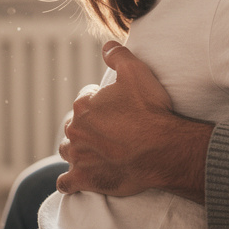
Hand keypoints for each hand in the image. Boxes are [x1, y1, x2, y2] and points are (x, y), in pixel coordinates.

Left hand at [56, 41, 211, 203]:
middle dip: (86, 126)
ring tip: (92, 151)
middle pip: (74, 126)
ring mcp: (78, 158)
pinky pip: (66, 183)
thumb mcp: (136, 72)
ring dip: (76, 150)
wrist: (162, 149)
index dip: (98, 101)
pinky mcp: (85, 180)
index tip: (113, 107)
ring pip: (67, 152)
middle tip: (108, 130)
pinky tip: (76, 180)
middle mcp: (76, 132)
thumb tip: (107, 45)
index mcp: (83, 107)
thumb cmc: (150, 111)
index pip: (84, 100)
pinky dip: (69, 181)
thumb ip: (118, 55)